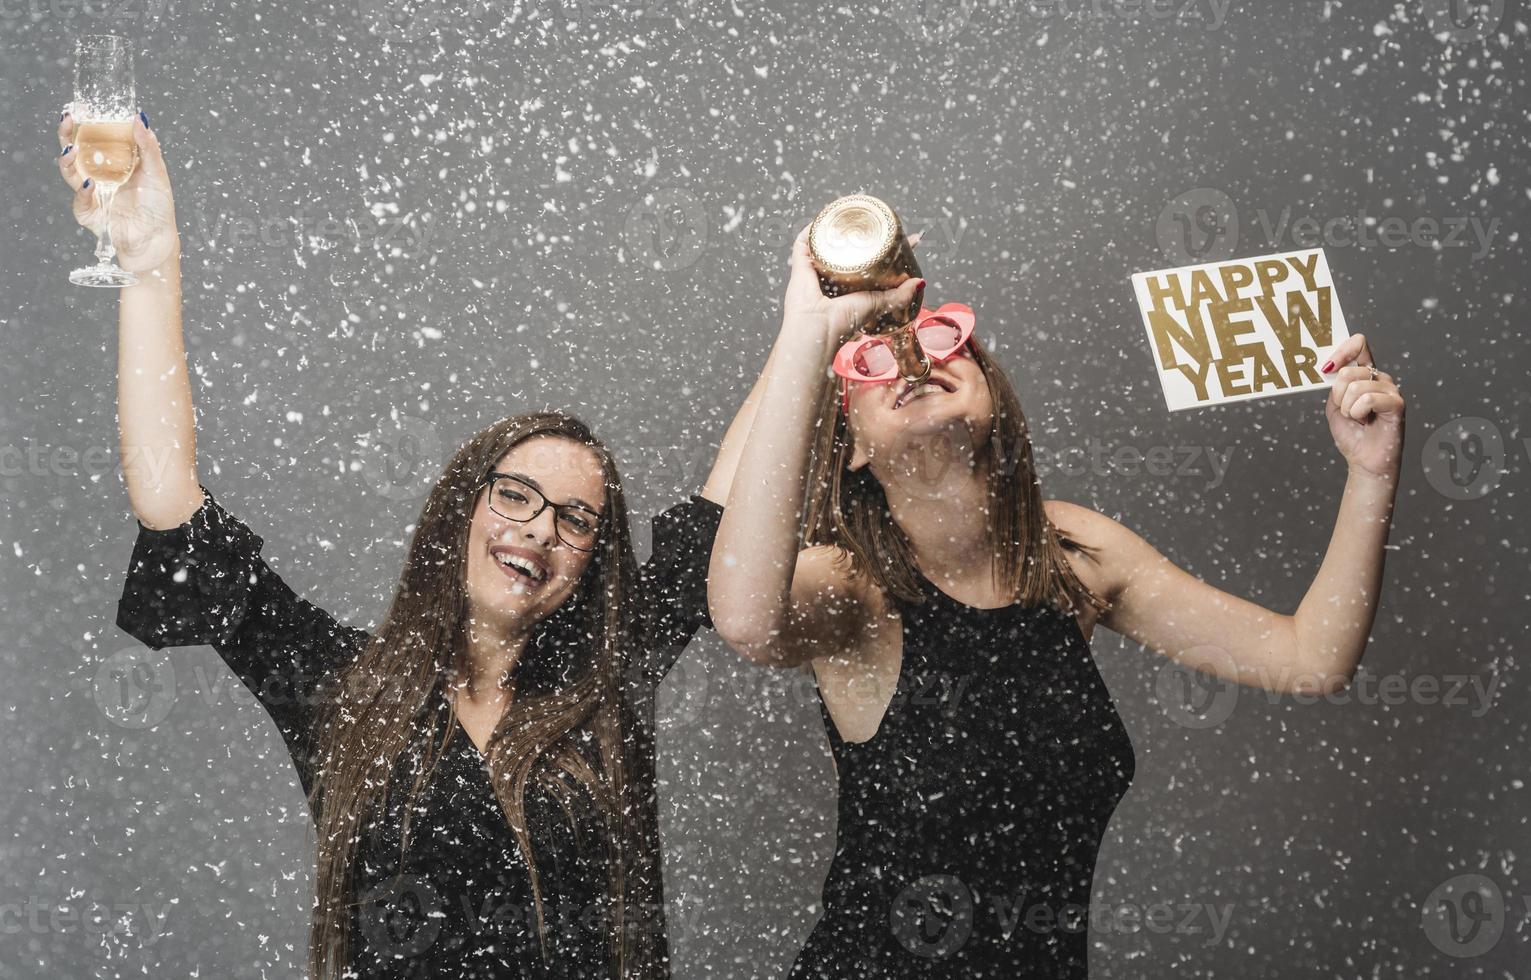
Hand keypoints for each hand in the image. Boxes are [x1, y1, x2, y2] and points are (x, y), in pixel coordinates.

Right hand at [57, 109, 180, 272]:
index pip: (94, 138)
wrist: (156, 238)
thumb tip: (139, 118)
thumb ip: (147, 146)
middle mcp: (98, 174)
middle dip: (67, 134)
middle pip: (75, 150)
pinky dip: (83, 191)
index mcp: (113, 163)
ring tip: (71, 150)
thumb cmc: (157, 206)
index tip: (79, 108)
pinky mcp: (89, 212)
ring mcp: (91, 192)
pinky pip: (80, 199)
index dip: (85, 123)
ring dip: (67, 160)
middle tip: (67, 119)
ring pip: (70, 172)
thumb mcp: (156, 171)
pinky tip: (89, 183)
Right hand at [781, 221, 925, 347]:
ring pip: (827, 242)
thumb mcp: (878, 305)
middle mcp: (832, 278)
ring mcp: (816, 270)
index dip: (885, 248)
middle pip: (849, 250)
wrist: (817, 328)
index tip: (902, 236)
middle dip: (861, 233)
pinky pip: (804, 241)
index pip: (870, 262)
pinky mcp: (800, 266)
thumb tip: (921, 282)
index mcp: (849, 288)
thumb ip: (899, 296)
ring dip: (837, 226)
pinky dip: (813, 227)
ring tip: (852, 211)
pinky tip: (827, 215)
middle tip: (876, 219)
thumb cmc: (844, 322)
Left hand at [1322, 332, 1404, 479]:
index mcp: (1366, 374)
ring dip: (1347, 408)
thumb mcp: (1334, 404)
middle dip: (1338, 396)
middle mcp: (1380, 378)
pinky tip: (1365, 421)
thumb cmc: (1351, 433)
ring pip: (1355, 386)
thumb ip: (1334, 384)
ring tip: (1357, 419)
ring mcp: (1391, 389)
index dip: (1341, 350)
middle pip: (1348, 371)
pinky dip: (1358, 413)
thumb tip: (1330, 366)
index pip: (1359, 344)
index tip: (1326, 368)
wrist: (1363, 460)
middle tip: (1346, 412)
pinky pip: (1368, 399)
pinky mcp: (1397, 403)